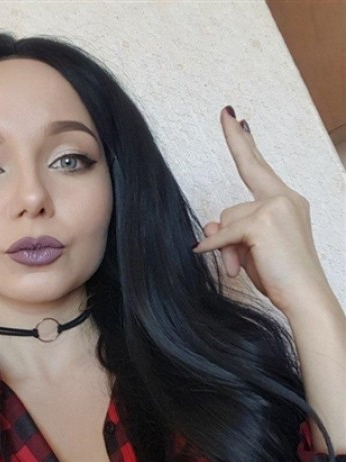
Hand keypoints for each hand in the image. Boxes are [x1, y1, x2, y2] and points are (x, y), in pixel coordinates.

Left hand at [193, 106, 330, 315]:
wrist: (306, 297)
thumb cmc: (282, 277)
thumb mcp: (251, 250)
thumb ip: (232, 231)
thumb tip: (209, 224)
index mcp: (287, 202)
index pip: (260, 167)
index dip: (246, 144)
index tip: (238, 120)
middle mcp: (286, 198)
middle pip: (245, 177)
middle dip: (236, 138)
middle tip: (226, 111)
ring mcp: (277, 206)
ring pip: (229, 216)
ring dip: (227, 245)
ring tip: (240, 268)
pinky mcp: (264, 221)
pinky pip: (226, 233)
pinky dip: (218, 248)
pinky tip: (220, 261)